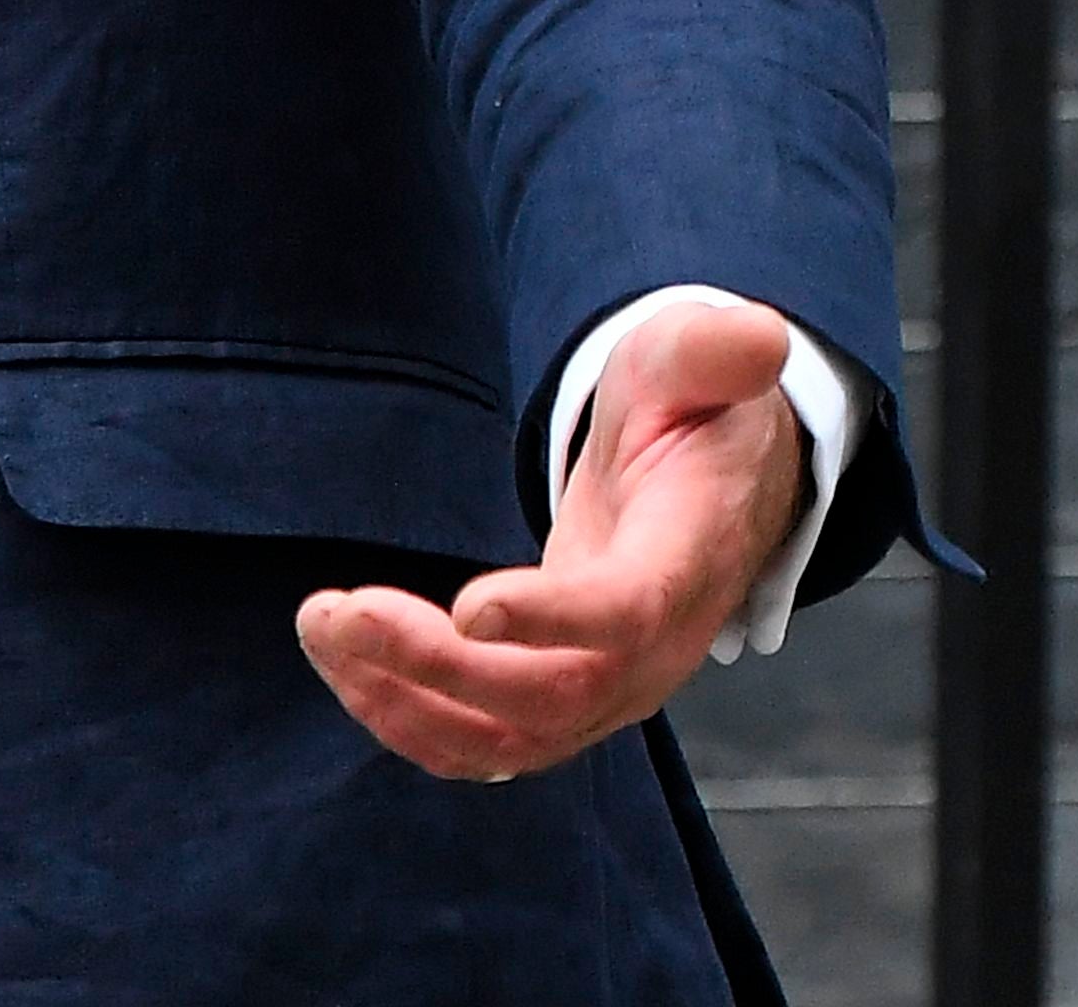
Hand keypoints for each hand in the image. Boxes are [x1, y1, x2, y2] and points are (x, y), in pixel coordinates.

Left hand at [295, 296, 811, 782]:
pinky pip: (484, 742)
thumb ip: (715, 353)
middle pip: (547, 695)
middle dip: (434, 665)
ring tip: (322, 629)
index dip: (551, 620)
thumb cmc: (696, 415)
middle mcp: (652, 652)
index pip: (624, 613)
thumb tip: (756, 335)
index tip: (468, 606)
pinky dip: (407, 717)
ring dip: (402, 699)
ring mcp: (608, 689)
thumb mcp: (700, 365)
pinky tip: (344, 661)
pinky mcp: (561, 698)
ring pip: (507, 737)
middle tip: (338, 610)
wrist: (713, 487)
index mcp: (686, 563)